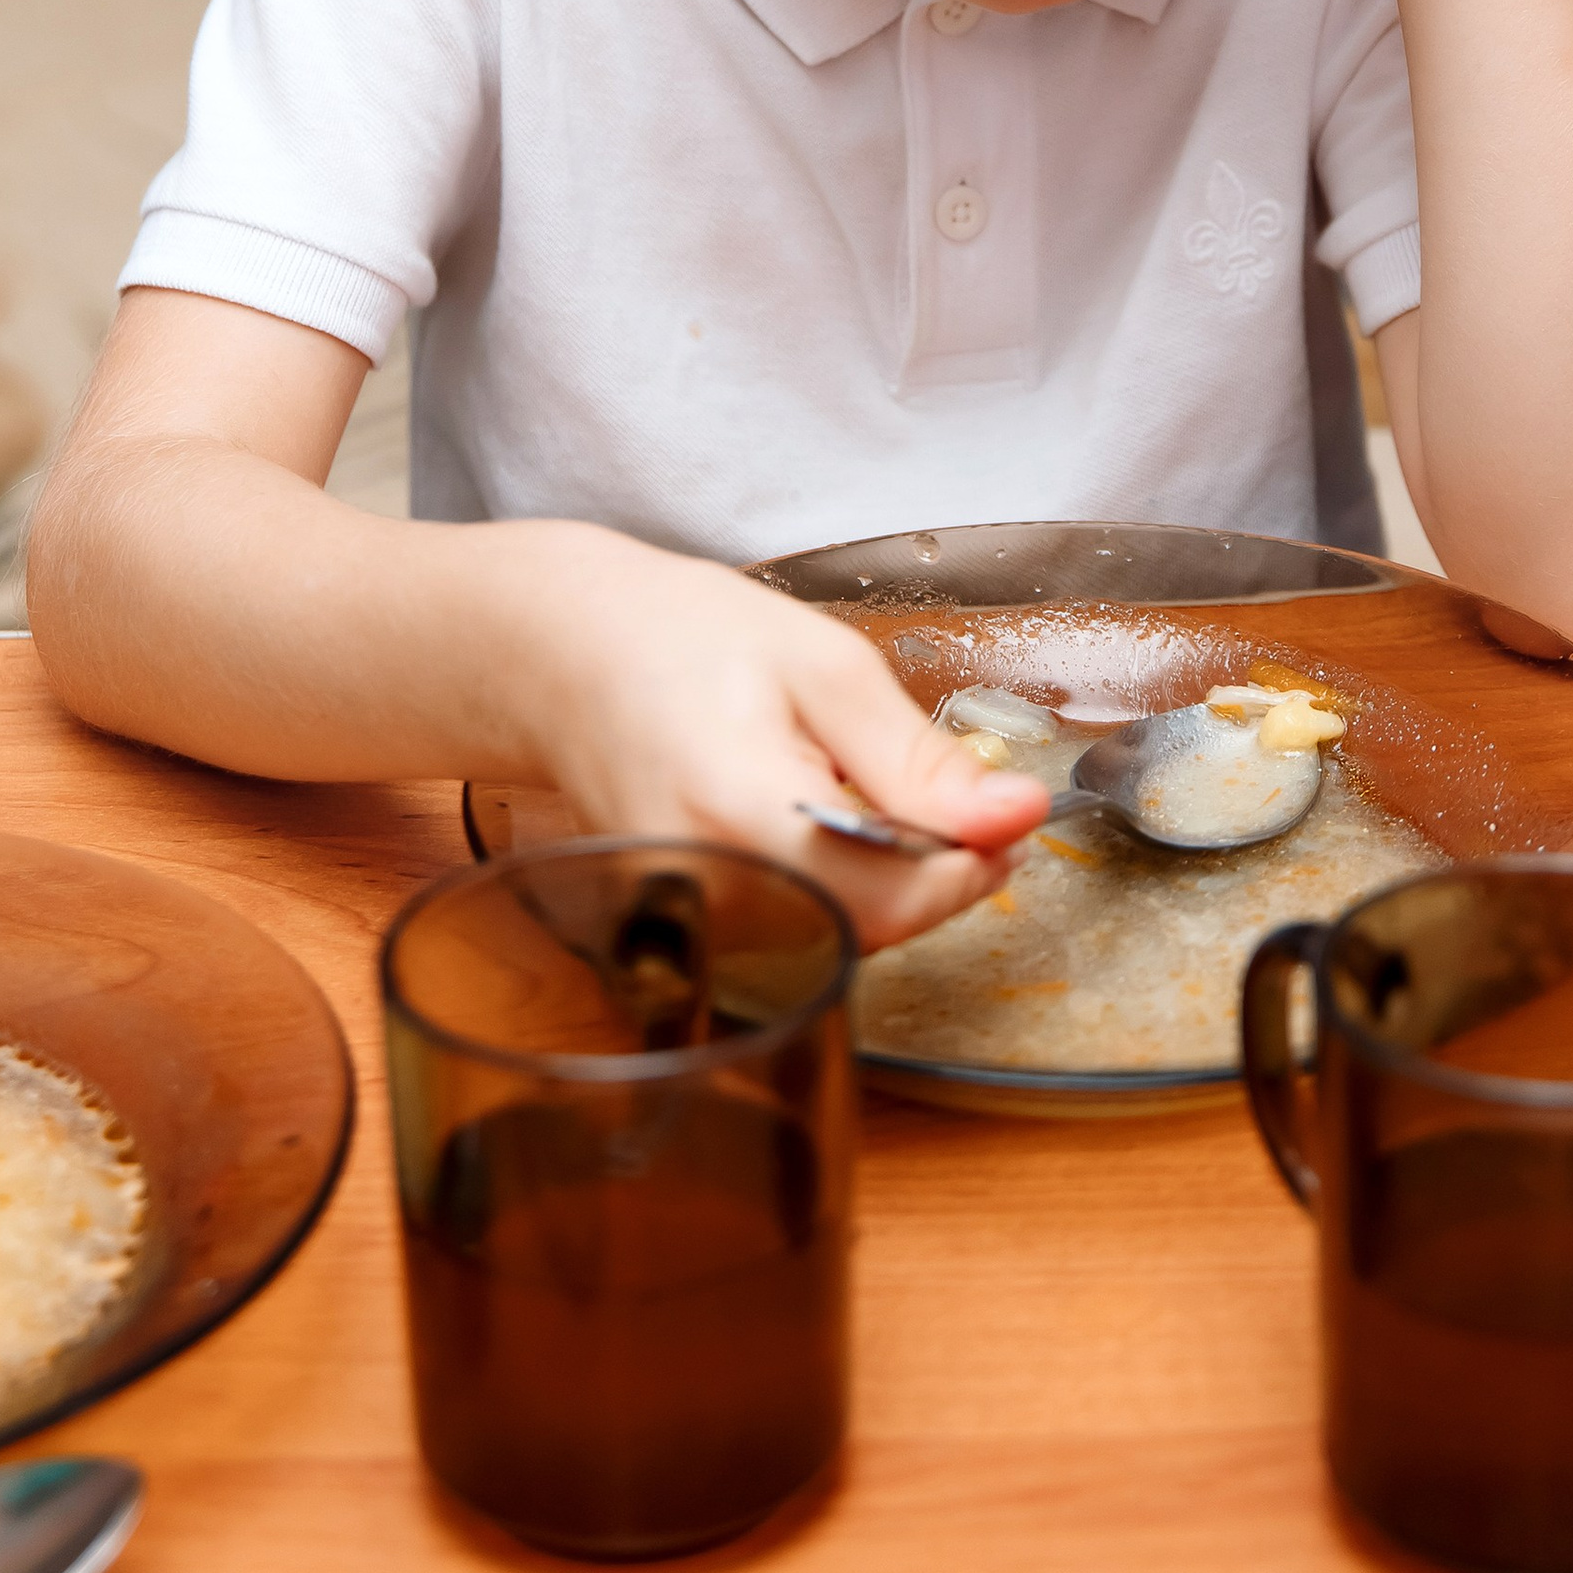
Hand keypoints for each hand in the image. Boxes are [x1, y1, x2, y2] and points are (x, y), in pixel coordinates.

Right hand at [498, 525, 1049, 948]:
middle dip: (936, 869)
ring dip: (887, 879)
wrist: (559, 654)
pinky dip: (833, 883)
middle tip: (960, 794)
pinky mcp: (681, 929)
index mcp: (740, 810)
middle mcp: (704, 889)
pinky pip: (792, 928)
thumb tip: (1014, 814)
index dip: (970, 865)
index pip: (892, 896)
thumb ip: (919, 759)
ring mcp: (684, 921)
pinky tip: (823, 817)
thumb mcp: (824, 666)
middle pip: (869, 926)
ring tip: (867, 786)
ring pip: (835, 934)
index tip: (1012, 815)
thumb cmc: (678, 637)